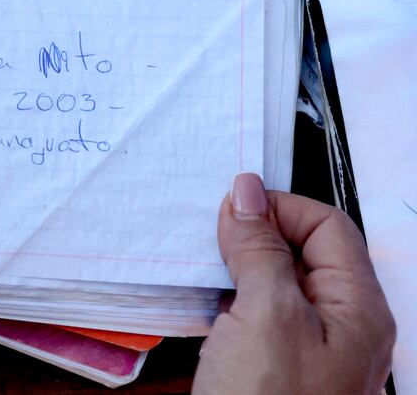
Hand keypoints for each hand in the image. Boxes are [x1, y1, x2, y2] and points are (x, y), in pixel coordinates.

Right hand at [193, 173, 395, 393]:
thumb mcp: (266, 315)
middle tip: (210, 234)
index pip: (328, 225)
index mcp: (358, 308)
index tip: (229, 207)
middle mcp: (341, 327)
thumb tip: (247, 194)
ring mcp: (309, 350)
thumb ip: (261, 250)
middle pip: (304, 252)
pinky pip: (258, 316)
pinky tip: (205, 307)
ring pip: (276, 283)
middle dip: (255, 234)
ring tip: (203, 267)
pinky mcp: (276, 368)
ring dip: (238, 267)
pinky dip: (229, 300)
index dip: (279, 207)